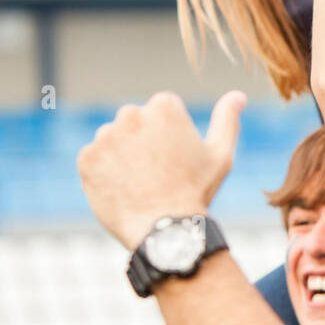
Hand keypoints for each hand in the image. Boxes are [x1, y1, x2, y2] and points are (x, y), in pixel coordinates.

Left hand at [77, 91, 245, 250]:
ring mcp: (106, 136)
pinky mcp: (86, 158)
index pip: (163, 109)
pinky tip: (125, 188)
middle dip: (145, 139)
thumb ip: (227, 119)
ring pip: (114, 138)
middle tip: (159, 171)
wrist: (164, 229)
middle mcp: (131, 115)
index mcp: (164, 107)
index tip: (177, 157)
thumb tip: (237, 95)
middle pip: (136, 120)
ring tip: (141, 182)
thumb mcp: (221, 154)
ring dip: (124, 154)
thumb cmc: (196, 191)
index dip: (172, 135)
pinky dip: (106, 171)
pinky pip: (95, 158)